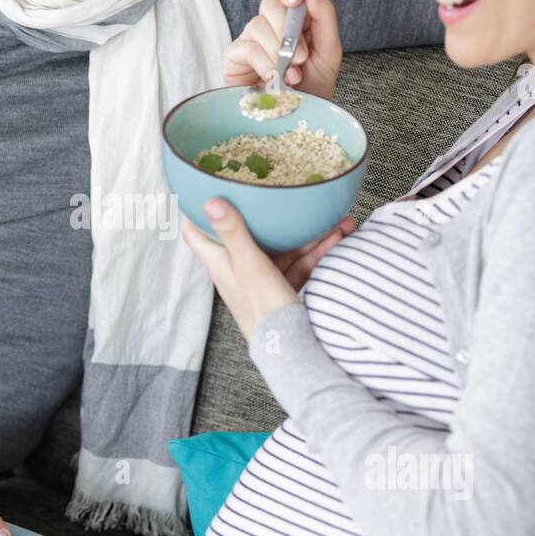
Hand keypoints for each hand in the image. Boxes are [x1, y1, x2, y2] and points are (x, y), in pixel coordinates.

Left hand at [181, 201, 354, 342]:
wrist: (290, 350)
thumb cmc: (262, 309)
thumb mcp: (249, 265)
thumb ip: (233, 232)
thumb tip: (210, 201)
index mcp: (220, 261)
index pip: (195, 231)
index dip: (194, 209)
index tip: (203, 185)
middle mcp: (238, 267)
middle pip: (248, 233)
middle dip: (272, 213)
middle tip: (286, 191)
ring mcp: (262, 277)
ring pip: (283, 247)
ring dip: (308, 233)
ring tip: (337, 219)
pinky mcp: (283, 287)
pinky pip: (301, 262)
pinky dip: (319, 250)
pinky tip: (341, 237)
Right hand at [223, 0, 342, 99]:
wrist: (302, 119)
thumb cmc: (314, 86)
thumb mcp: (329, 50)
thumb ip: (323, 13)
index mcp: (291, 17)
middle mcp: (269, 24)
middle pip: (270, 2)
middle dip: (289, 28)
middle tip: (301, 56)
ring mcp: (250, 40)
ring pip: (258, 25)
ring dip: (279, 51)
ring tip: (292, 75)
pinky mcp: (234, 58)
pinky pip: (247, 48)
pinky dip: (264, 63)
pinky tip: (273, 78)